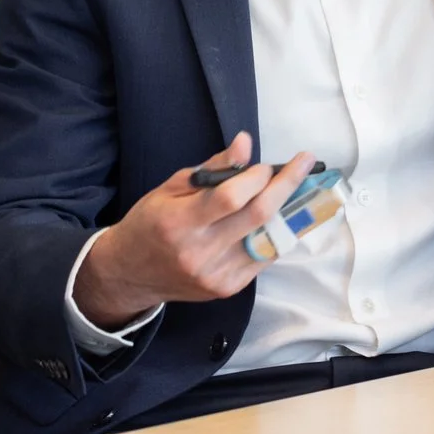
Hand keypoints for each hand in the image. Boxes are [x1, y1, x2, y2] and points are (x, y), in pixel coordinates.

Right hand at [72, 134, 318, 328]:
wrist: (130, 274)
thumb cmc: (149, 224)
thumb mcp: (170, 187)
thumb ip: (212, 168)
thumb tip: (245, 144)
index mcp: (179, 222)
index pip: (230, 197)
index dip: (256, 177)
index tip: (268, 164)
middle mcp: (199, 252)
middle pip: (258, 216)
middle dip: (287, 185)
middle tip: (304, 164)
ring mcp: (216, 275)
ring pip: (268, 238)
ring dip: (288, 210)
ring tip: (298, 189)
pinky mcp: (227, 288)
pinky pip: (263, 256)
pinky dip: (274, 234)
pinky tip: (276, 217)